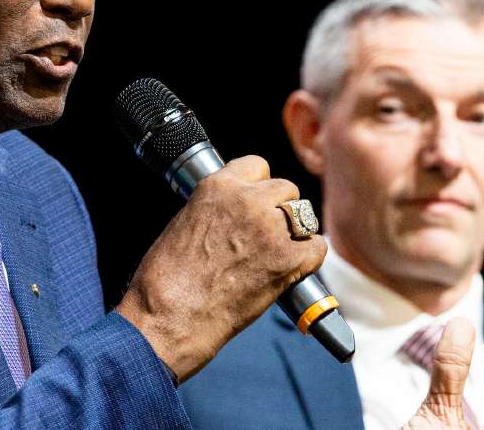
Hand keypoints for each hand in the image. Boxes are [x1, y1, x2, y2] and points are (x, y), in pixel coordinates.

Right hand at [116, 155, 326, 382]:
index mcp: (218, 187)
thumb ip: (217, 209)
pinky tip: (293, 269)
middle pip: (286, 189)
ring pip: (303, 216)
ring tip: (277, 252)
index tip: (256, 202)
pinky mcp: (288, 261)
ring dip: (294, 232)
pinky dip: (308, 259)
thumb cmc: (167, 280)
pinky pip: (316, 247)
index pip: (257, 165)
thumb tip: (234, 214)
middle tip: (266, 234)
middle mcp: (248, 202)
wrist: (169, 318)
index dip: (258, 186)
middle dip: (279, 209)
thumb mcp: (187, 222)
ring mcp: (271, 230)